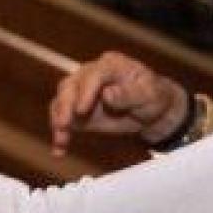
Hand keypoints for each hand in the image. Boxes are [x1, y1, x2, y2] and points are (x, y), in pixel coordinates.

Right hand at [49, 52, 188, 154]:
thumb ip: (129, 94)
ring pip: (62, 101)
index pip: (94, 74)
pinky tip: (60, 148)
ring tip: (61, 139)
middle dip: (65, 106)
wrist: (153, 112)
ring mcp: (82, 91)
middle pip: (71, 85)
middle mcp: (92, 74)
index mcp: (111, 65)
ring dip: (58, 120)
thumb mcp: (149, 94)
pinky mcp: (78, 110)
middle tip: (64, 125)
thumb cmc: (154, 97)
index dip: (85, 91)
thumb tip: (108, 94)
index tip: (81, 110)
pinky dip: (60, 133)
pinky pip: (63, 119)